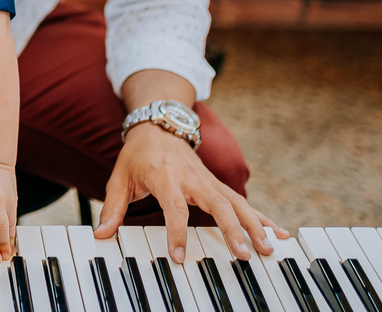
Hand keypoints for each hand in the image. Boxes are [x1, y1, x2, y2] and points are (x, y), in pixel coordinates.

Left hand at [95, 123, 287, 262]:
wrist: (158, 125)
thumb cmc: (138, 154)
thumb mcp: (119, 177)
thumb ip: (112, 207)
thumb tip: (102, 233)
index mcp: (164, 176)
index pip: (174, 206)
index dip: (177, 232)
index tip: (179, 256)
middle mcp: (191, 177)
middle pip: (217, 203)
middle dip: (233, 229)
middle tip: (246, 255)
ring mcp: (208, 180)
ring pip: (236, 202)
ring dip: (254, 226)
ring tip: (268, 249)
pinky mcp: (218, 184)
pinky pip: (242, 201)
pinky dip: (262, 217)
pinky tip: (279, 233)